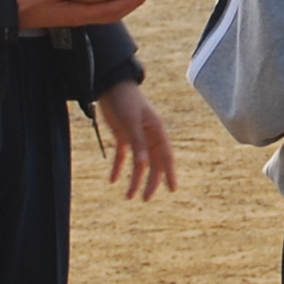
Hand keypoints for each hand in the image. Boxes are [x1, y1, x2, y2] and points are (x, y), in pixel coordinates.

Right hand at [17, 0, 153, 30]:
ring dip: (123, 1)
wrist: (9, 13)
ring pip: (106, 11)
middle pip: (114, 13)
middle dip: (132, 3)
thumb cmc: (21, 2)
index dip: (129, 2)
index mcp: (75, 14)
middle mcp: (79, 16)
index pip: (109, 10)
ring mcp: (75, 14)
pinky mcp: (70, 9)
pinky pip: (96, 5)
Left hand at [92, 82, 175, 200]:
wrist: (110, 84)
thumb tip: (143, 164)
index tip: (172, 190)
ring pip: (139, 163)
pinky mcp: (122, 135)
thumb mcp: (130, 121)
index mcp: (157, 130)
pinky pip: (122, 156)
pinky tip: (112, 180)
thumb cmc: (124, 99)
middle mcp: (149, 135)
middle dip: (150, 181)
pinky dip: (118, 167)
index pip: (166, 156)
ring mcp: (136, 136)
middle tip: (145, 198)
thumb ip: (137, 142)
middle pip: (153, 163)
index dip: (170, 173)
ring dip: (134, 179)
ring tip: (128, 196)